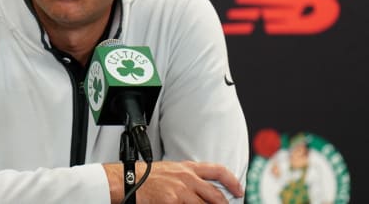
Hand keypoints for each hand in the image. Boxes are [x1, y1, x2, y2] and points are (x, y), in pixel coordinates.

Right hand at [104, 160, 243, 203]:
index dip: (232, 181)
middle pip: (216, 195)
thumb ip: (188, 178)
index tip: (239, 191)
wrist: (129, 180)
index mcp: (188, 168)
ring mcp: (181, 192)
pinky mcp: (172, 202)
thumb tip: (202, 190)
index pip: (218, 171)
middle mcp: (187, 178)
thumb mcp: (171, 170)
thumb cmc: (146, 177)